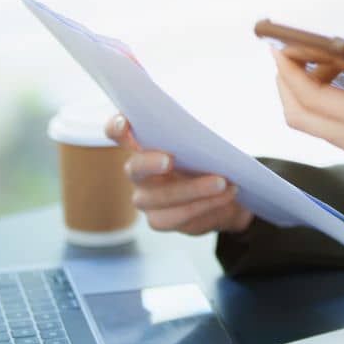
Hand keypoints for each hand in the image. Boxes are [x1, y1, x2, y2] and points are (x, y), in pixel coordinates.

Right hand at [104, 114, 253, 235]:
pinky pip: (179, 215)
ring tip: (222, 181)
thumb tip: (211, 125)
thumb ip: (198, 131)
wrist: (226, 190)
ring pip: (160, 197)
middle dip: (149, 163)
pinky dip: (206, 204)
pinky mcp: (159, 219)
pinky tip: (226, 194)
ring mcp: (146, 197)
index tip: (124, 124)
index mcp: (143, 143)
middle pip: (135, 167)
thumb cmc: (210, 154)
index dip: (116, 127)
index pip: (118, 132)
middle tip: (170, 160)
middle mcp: (138, 171)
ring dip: (193, 189)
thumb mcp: (206, 138)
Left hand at [272, 50, 343, 237]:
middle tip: (292, 49)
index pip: (311, 98)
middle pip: (300, 114)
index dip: (289, 72)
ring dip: (308, 89)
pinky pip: (335, 124)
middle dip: (286, 81)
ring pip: (315, 120)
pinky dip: (330, 99)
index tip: (279, 44)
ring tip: (329, 59)